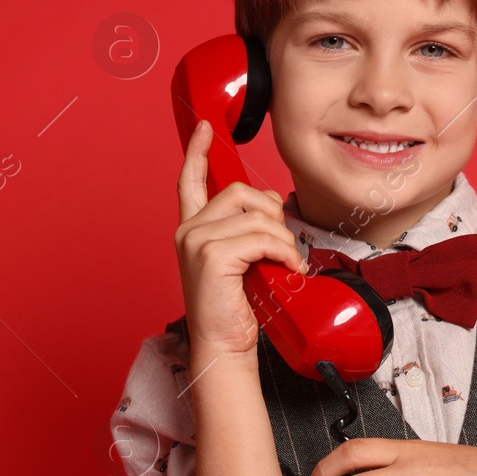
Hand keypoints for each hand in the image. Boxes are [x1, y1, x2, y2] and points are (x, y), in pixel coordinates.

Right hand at [174, 119, 308, 360]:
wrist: (225, 347)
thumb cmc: (236, 309)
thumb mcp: (243, 259)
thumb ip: (248, 229)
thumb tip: (270, 204)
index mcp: (193, 229)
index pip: (190, 180)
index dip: (197, 151)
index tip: (204, 128)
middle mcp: (188, 231)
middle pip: (240, 192)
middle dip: (272, 214)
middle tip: (281, 247)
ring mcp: (196, 241)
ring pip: (256, 215)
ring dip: (283, 240)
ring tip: (286, 264)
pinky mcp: (211, 256)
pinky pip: (262, 237)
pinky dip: (284, 252)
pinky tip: (287, 270)